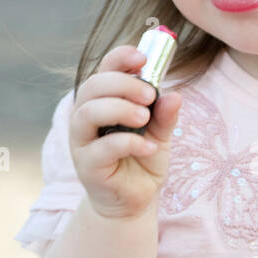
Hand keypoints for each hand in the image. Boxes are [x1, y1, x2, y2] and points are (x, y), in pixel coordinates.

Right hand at [69, 43, 181, 221]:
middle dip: (123, 84)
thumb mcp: (161, 133)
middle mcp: (86, 117)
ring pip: (88, 114)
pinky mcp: (87, 166)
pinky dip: (129, 143)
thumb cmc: (143, 159)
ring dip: (119, 109)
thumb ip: (165, 115)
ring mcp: (82, 142)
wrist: (135, 199)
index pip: (103, 70)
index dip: (120, 58)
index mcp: (102, 101)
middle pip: (92, 86)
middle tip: (150, 94)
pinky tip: (149, 146)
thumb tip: (175, 95)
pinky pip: (102, 149)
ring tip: (145, 117)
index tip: (143, 57)